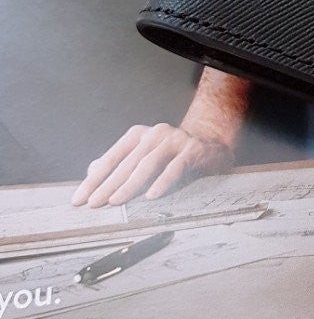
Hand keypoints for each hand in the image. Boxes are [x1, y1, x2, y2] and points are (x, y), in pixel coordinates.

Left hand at [70, 123, 233, 207]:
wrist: (211, 145)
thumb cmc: (171, 156)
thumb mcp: (143, 157)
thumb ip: (119, 164)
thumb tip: (92, 172)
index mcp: (139, 135)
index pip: (111, 158)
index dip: (94, 179)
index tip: (79, 200)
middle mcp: (155, 133)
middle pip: (127, 162)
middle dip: (108, 184)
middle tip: (94, 204)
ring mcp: (175, 139)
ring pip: (148, 163)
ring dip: (130, 184)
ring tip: (116, 200)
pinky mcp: (193, 149)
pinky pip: (176, 167)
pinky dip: (163, 181)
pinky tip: (152, 195)